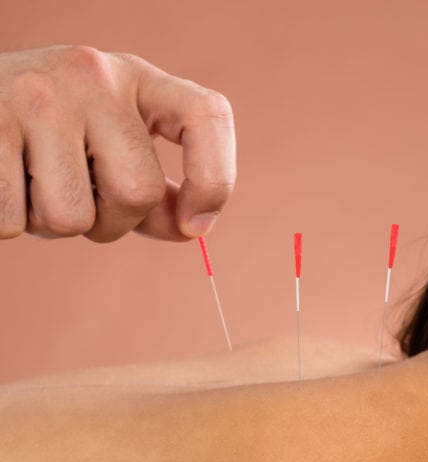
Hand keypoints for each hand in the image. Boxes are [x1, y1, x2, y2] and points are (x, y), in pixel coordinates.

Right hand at [0, 45, 235, 241]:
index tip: (196, 225)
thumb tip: (188, 229)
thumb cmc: (51, 135)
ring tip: (34, 185)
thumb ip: (155, 188)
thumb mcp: (112, 141)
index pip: (207, 115)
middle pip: (138, 192)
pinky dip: (10, 224)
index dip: (215, 180)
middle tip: (81, 201)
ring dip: (55, 227)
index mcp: (136, 78)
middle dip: (112, 223)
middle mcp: (91, 75)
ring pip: (72, 218)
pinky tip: (4, 184)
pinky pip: (13, 221)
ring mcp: (35, 97)